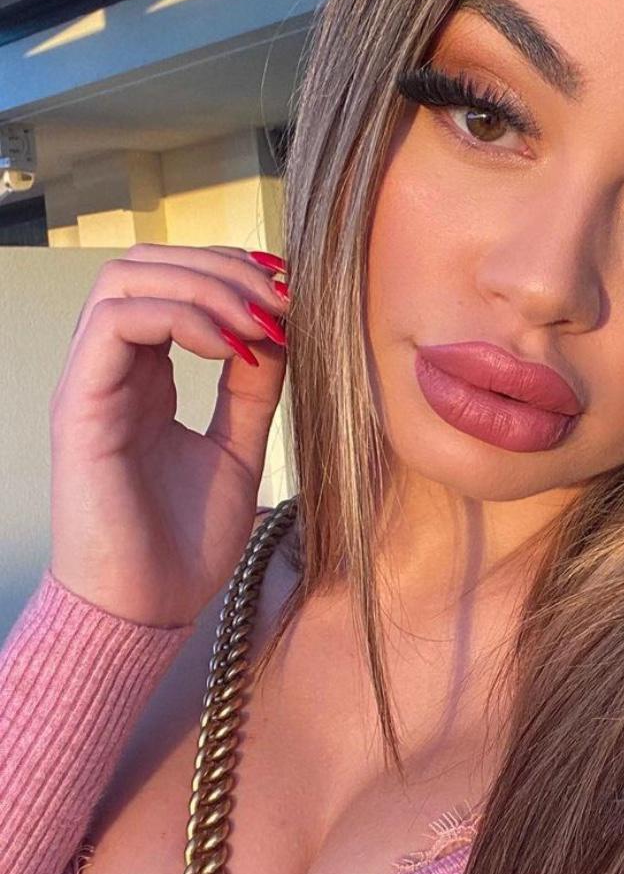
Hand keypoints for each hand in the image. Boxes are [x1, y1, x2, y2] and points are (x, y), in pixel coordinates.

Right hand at [48, 243, 289, 627]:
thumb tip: (280, 328)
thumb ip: (252, 389)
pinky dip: (179, 317)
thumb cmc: (183, 542)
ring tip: (259, 322)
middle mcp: (113, 370)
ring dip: (204, 285)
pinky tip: (230, 348)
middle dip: (222, 267)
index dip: (233, 273)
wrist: (146, 609)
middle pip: (146, 264)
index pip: (172, 282)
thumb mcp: (237, 448)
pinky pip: (113, 324)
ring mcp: (91, 383)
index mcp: (146, 376)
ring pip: (125, 279)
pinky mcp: (80, 407)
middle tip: (281, 299)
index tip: (293, 297)